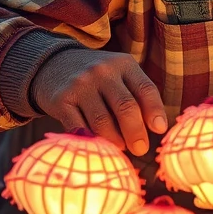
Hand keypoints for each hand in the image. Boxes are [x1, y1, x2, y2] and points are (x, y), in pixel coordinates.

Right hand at [31, 49, 167, 155]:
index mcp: (123, 64)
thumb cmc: (98, 79)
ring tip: (120, 147)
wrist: (52, 65)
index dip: (155, 111)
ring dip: (115, 141)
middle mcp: (102, 71)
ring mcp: (80, 85)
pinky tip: (98, 147)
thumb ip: (139, 96)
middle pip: (125, 107)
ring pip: (102, 122)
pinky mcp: (61, 100)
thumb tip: (157, 129)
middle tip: (140, 149)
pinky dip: (91, 142)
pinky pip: (79, 128)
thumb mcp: (120, 75)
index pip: (145, 89)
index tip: (159, 130)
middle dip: (136, 133)